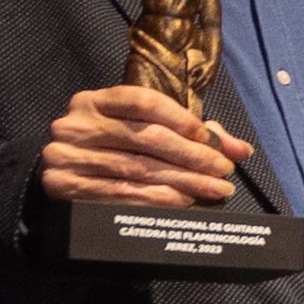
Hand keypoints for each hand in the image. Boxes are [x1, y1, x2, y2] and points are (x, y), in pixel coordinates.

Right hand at [40, 84, 251, 205]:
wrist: (65, 178)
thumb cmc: (116, 151)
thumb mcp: (145, 132)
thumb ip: (192, 134)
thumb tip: (241, 149)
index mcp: (96, 101)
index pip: (144, 102)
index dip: (182, 120)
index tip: (211, 141)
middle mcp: (76, 124)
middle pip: (146, 138)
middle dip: (192, 157)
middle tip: (223, 172)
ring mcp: (65, 155)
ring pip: (138, 169)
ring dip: (183, 182)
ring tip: (213, 190)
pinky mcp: (62, 186)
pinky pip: (121, 194)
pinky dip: (157, 200)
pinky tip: (183, 202)